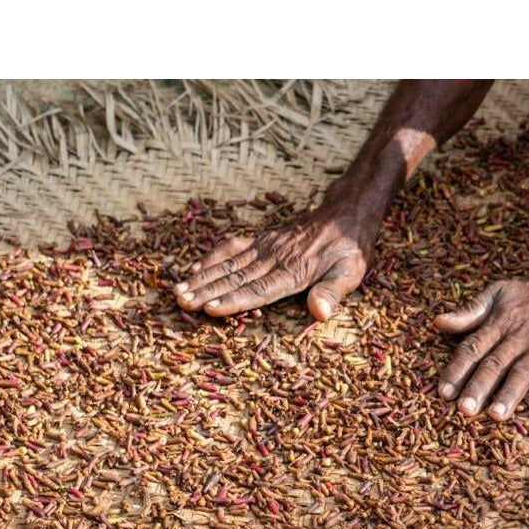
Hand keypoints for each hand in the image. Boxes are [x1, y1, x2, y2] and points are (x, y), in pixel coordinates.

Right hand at [173, 204, 371, 319]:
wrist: (346, 215)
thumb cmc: (350, 251)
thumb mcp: (350, 273)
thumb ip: (333, 293)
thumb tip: (319, 312)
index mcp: (294, 271)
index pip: (259, 289)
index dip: (234, 300)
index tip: (210, 309)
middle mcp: (274, 258)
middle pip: (236, 277)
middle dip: (206, 291)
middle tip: (180, 301)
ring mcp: (265, 247)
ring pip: (229, 263)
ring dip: (202, 277)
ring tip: (177, 290)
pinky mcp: (262, 240)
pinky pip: (232, 247)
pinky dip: (212, 258)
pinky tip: (194, 268)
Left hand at [433, 273, 528, 419]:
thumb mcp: (498, 292)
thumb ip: (469, 311)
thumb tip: (438, 322)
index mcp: (499, 324)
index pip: (473, 348)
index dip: (457, 370)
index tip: (444, 392)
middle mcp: (519, 337)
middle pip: (495, 364)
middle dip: (478, 387)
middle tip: (464, 410)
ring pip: (523, 372)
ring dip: (510, 394)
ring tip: (497, 415)